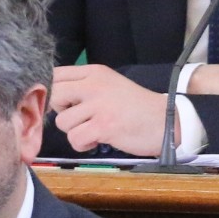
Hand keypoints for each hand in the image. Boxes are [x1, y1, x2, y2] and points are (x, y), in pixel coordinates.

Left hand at [50, 65, 173, 156]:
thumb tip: (53, 97)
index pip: (56, 74)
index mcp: (95, 72)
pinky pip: (75, 139)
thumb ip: (84, 86)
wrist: (165, 120)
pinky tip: (97, 140)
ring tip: (93, 130)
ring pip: (63, 122)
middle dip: (61, 112)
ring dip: (75, 131)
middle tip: (79, 119)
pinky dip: (83, 145)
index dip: (53, 92)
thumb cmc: (136, 107)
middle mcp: (94, 84)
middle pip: (54, 95)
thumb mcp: (109, 85)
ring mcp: (98, 105)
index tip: (66, 104)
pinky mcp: (103, 126)